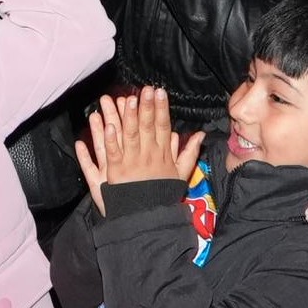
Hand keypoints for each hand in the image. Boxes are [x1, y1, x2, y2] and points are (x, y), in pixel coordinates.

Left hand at [71, 83, 198, 199]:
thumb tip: (200, 134)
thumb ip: (190, 152)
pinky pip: (111, 154)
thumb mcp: (182, 173)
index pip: (162, 126)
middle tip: (145, 89)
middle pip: (146, 127)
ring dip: (127, 117)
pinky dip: (109, 140)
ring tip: (126, 100)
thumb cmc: (164, 194)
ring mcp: (131, 163)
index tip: (160, 92)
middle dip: (146, 107)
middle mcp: (147, 156)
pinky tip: (107, 126)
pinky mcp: (115, 173)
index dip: (161, 109)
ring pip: (129, 136)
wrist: (149, 217)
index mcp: (162, 154)